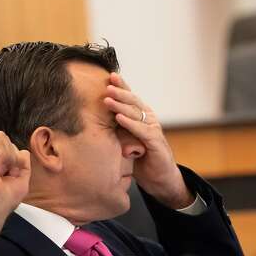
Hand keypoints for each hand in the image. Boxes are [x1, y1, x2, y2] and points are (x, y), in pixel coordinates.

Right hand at [0, 131, 30, 250]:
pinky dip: (2, 157)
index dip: (15, 161)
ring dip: (7, 158)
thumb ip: (22, 163)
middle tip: (2, 176)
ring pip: (2, 138)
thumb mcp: (20, 179)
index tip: (7, 178)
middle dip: (12, 158)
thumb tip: (23, 151)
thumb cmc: (4, 199)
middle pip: (6, 140)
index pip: (9, 147)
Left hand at [103, 73, 193, 208]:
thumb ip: (116, 129)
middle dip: (120, 92)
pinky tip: (119, 117)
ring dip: (121, 105)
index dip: (121, 86)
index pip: (130, 98)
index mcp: (141, 116)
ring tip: (108, 98)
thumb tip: (95, 120)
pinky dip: (130, 123)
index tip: (109, 76)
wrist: (159, 179)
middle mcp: (148, 119)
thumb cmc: (140, 158)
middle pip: (133, 101)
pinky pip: (141, 130)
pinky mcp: (155, 142)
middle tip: (107, 84)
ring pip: (136, 113)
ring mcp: (153, 129)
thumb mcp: (124, 139)